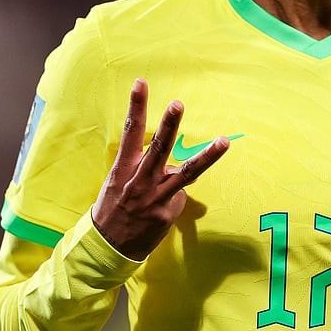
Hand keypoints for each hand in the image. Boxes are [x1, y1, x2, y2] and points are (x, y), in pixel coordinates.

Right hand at [91, 78, 229, 259]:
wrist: (106, 247)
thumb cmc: (114, 208)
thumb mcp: (120, 183)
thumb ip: (144, 168)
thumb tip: (174, 166)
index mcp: (123, 168)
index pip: (130, 132)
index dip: (136, 106)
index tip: (141, 83)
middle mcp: (138, 180)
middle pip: (158, 148)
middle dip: (169, 125)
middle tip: (177, 104)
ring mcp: (154, 198)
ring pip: (185, 174)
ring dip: (207, 156)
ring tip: (224, 141)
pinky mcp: (166, 214)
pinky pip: (180, 198)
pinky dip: (176, 198)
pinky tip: (162, 209)